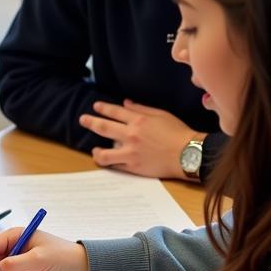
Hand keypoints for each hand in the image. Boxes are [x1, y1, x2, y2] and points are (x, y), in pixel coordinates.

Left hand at [80, 99, 199, 178]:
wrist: (188, 154)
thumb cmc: (178, 132)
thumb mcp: (161, 115)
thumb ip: (141, 109)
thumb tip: (126, 103)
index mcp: (138, 120)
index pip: (114, 112)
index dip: (103, 108)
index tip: (95, 107)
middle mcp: (131, 135)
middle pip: (103, 128)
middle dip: (90, 122)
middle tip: (83, 120)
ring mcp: (130, 152)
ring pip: (104, 153)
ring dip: (96, 151)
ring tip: (94, 150)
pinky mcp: (133, 167)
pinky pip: (115, 166)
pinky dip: (110, 163)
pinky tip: (109, 162)